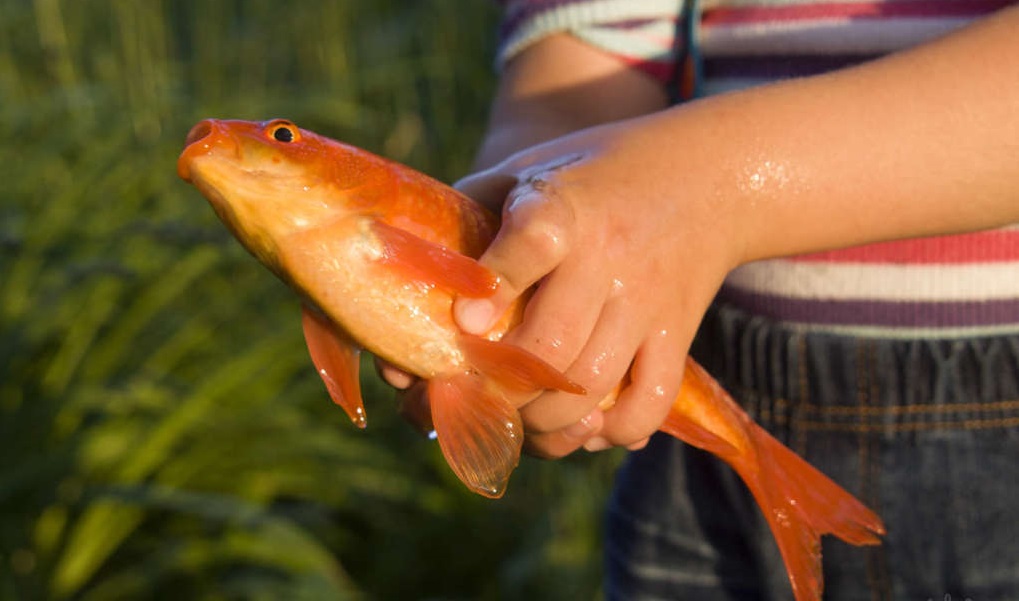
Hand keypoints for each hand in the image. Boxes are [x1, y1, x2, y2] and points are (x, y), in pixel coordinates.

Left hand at [447, 115, 741, 457]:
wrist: (706, 175)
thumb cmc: (592, 174)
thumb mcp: (529, 169)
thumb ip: (471, 213)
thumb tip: (405, 281)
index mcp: (563, 207)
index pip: (532, 242)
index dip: (496, 285)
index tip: (465, 324)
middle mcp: (608, 256)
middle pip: (552, 346)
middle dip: (499, 391)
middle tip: (471, 401)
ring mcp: (647, 300)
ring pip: (593, 386)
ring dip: (544, 424)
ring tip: (518, 423)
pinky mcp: (678, 333)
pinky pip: (651, 402)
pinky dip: (613, 432)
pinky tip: (584, 428)